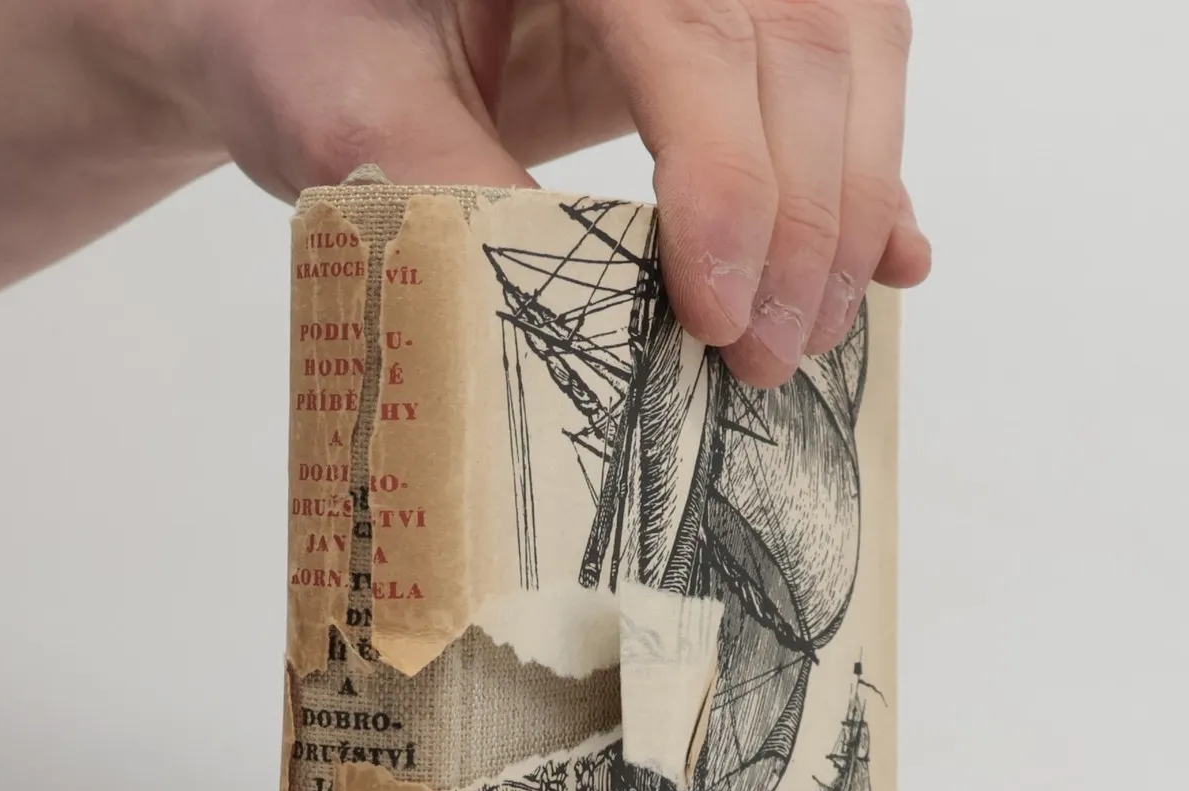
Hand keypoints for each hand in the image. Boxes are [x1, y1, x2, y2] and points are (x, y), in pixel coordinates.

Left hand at [113, 0, 928, 385]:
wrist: (295, 5)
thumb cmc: (300, 35)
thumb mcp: (344, 108)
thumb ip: (454, 190)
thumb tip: (596, 320)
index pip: (689, 26)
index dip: (725, 176)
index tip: (715, 314)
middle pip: (798, 35)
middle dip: (804, 213)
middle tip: (769, 357)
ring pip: (848, 43)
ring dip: (850, 200)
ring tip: (813, 332)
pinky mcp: (724, 9)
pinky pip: (838, 64)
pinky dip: (871, 168)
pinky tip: (894, 255)